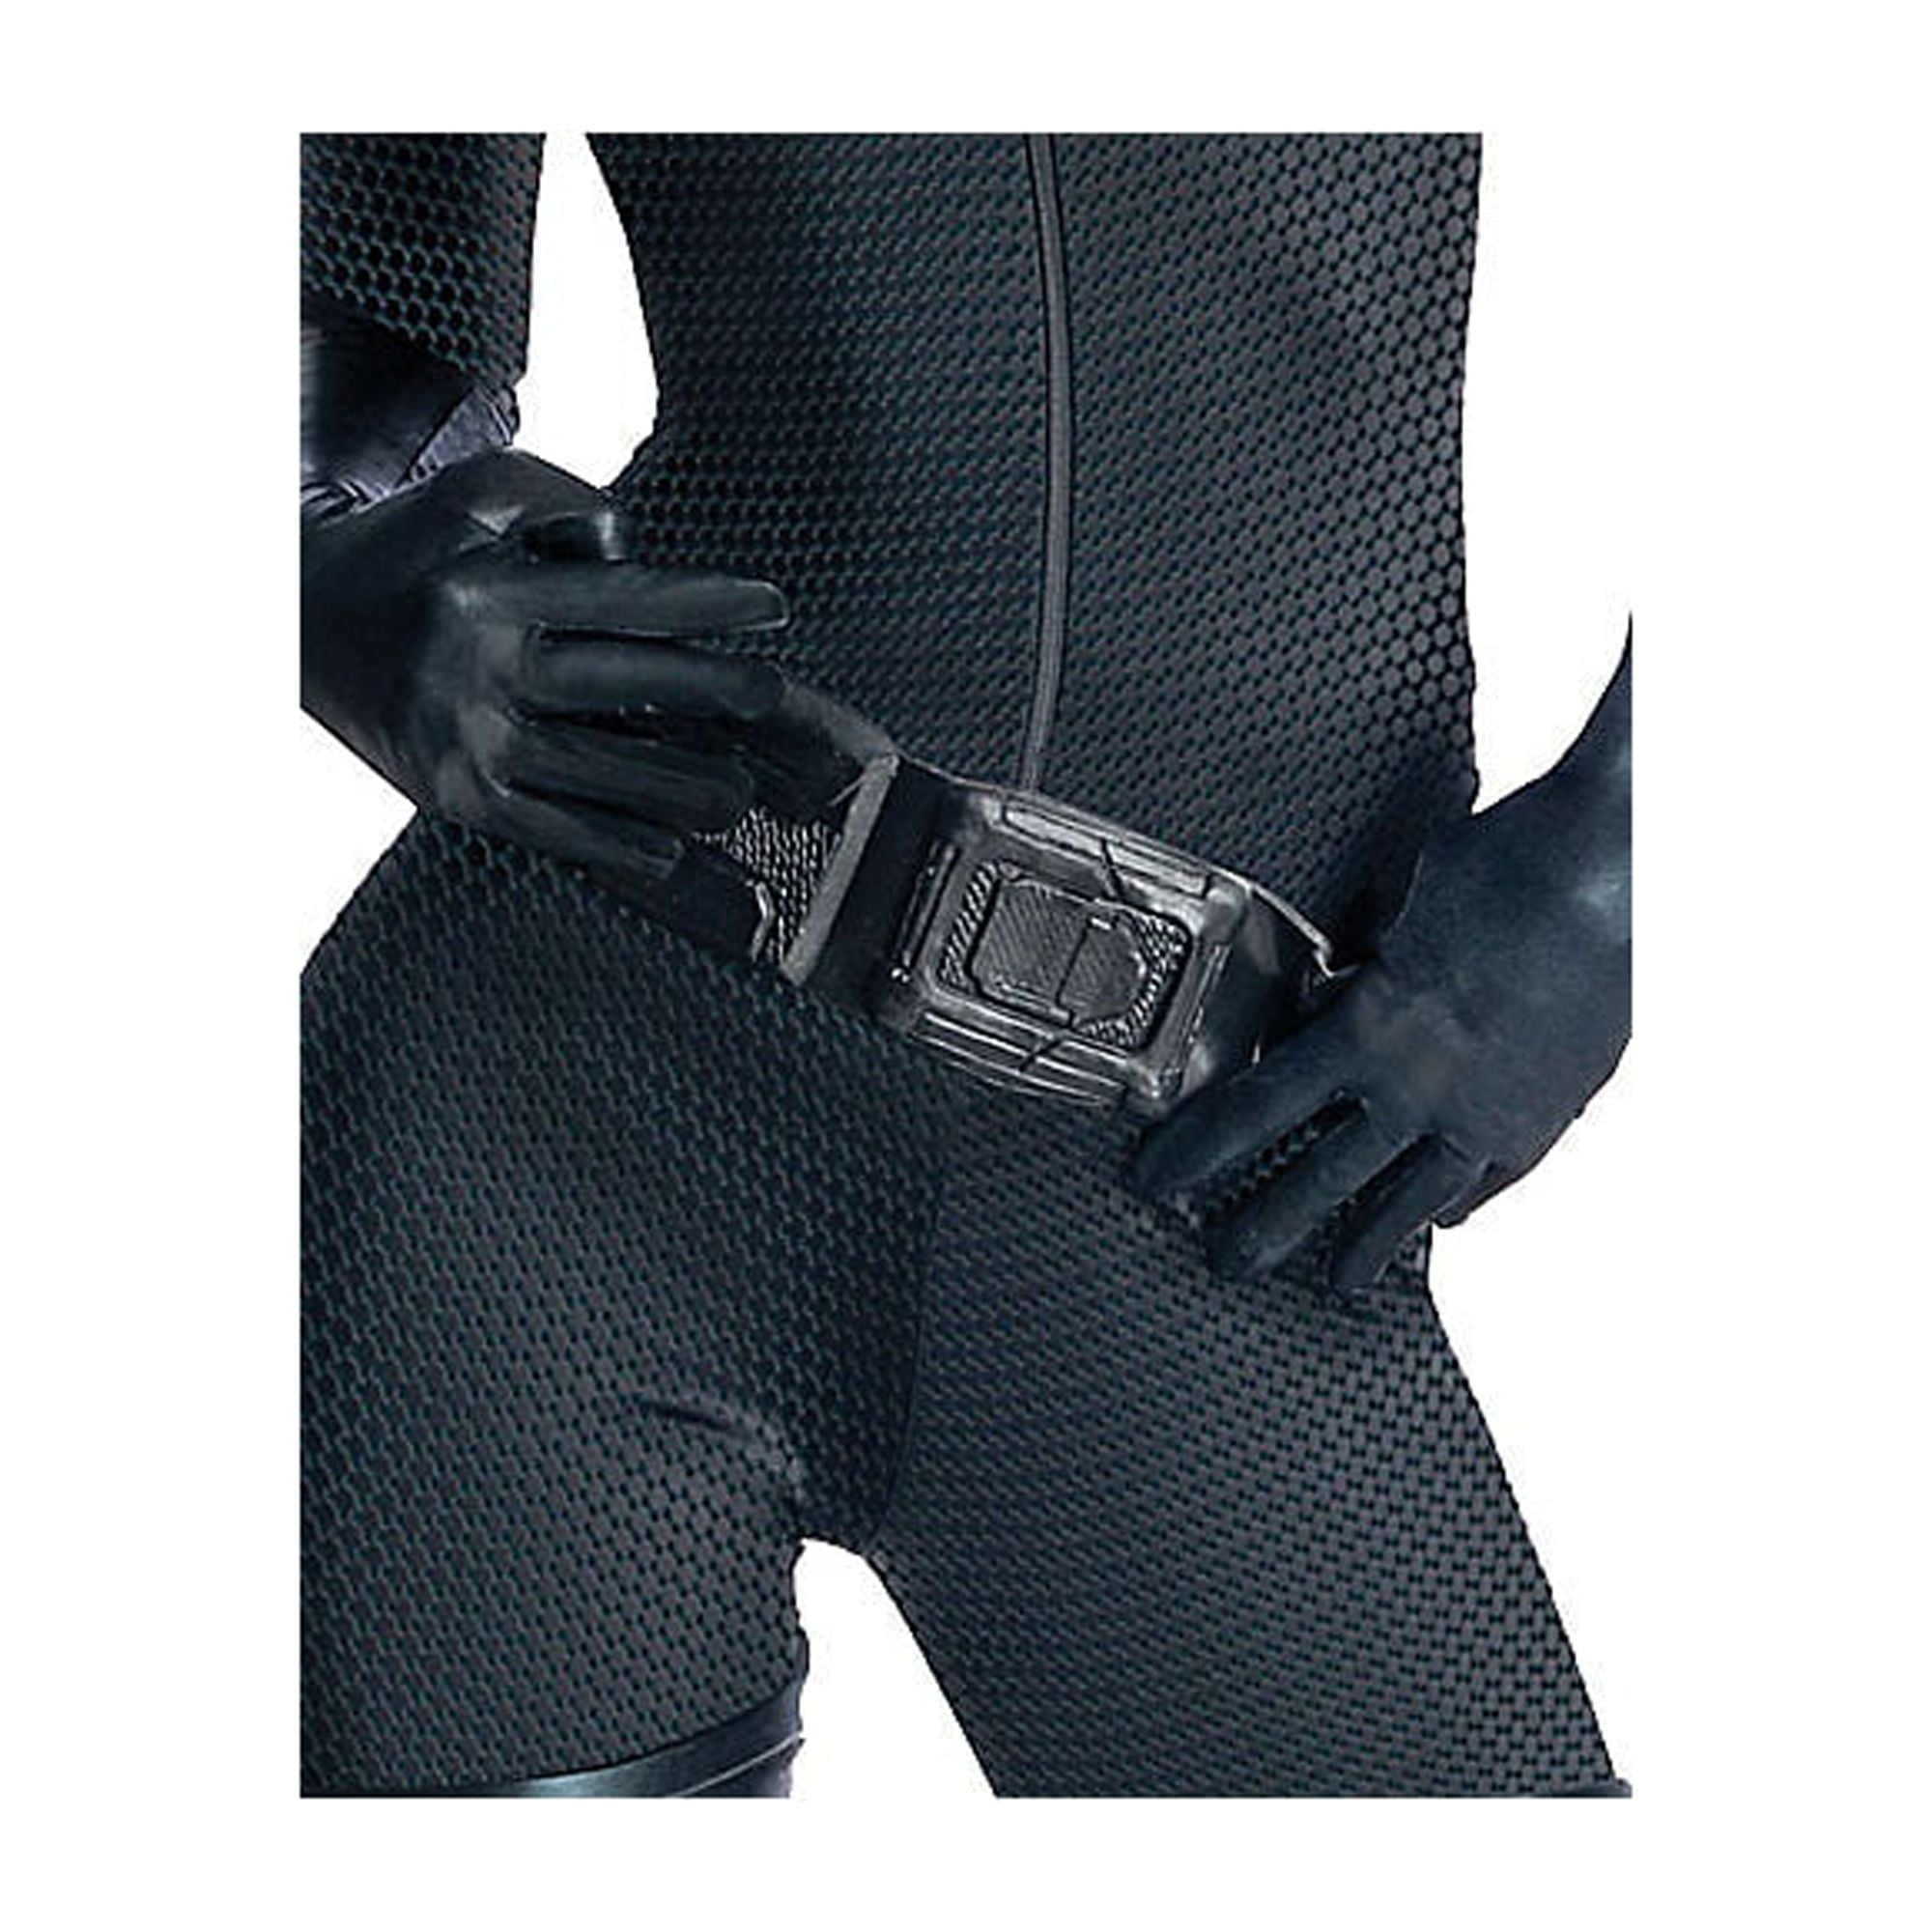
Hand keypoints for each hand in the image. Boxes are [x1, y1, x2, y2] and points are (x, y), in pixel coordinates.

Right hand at [302, 448, 788, 895]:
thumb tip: (647, 563)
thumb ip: (572, 505)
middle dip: (711, 691)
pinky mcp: (454, 798)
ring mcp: (466, 744)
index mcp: (486, 594)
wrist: (299, 620)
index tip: (772, 606)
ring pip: (598, 775)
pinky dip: (615, 843)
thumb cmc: (414, 548)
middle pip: (623, 687)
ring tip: (740, 792)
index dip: (707, 603)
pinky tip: (669, 849)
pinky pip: (551, 831)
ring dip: (679, 786)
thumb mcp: (479, 493)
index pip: (623, 600)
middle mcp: (476, 673)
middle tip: (773, 696)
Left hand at [1132, 641, 1630, 1293]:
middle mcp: (1421, 1090)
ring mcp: (1489, 1113)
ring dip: (1368, 1245)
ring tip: (1339, 1284)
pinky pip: (1492, 1179)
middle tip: (1227, 1263)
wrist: (1619, 868)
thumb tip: (1343, 987)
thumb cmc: (1505, 863)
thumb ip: (1366, 958)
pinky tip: (1445, 1222)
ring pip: (1412, 1201)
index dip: (1200, 1150)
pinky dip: (1460, 1203)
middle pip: (1323, 1179)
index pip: (1257, 1107)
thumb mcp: (1401, 903)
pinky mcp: (1551, 1114)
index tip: (1158, 1180)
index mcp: (1368, 1031)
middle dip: (1267, 1227)